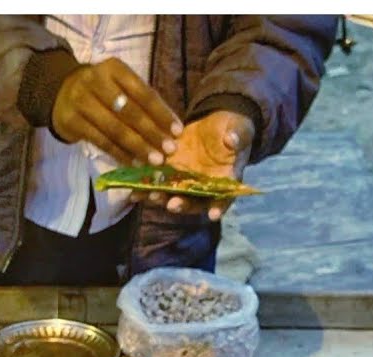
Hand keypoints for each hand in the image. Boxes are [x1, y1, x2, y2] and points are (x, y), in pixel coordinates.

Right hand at [52, 58, 182, 164]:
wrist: (60, 92)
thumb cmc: (102, 91)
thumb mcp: (120, 85)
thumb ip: (142, 102)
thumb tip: (170, 129)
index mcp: (114, 68)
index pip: (143, 93)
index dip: (161, 114)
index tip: (178, 132)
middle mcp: (95, 81)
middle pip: (129, 112)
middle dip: (152, 133)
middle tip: (169, 150)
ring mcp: (81, 101)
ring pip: (115, 129)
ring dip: (138, 147)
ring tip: (154, 160)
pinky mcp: (72, 121)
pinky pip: (101, 141)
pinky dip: (119, 154)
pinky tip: (134, 163)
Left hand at [135, 110, 254, 220]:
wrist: (216, 124)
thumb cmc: (234, 130)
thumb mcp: (239, 131)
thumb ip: (237, 137)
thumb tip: (232, 140)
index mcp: (226, 180)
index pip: (224, 197)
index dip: (219, 207)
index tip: (213, 215)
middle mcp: (204, 185)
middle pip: (193, 201)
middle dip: (183, 204)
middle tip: (173, 204)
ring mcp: (185, 179)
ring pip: (172, 194)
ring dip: (160, 197)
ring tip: (149, 196)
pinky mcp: (170, 169)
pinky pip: (157, 180)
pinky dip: (145, 186)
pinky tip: (132, 188)